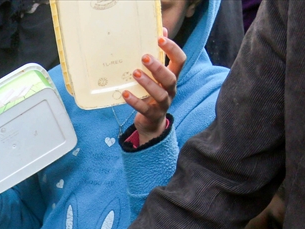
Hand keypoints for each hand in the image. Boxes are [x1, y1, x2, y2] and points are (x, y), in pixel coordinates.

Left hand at [122, 30, 186, 145]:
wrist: (151, 122)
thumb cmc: (153, 93)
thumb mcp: (157, 75)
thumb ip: (159, 55)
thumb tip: (161, 30)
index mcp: (173, 76)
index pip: (180, 61)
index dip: (172, 49)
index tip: (160, 39)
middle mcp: (170, 89)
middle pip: (170, 77)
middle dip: (158, 67)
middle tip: (144, 57)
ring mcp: (163, 103)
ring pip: (159, 93)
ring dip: (147, 83)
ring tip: (135, 73)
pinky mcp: (152, 115)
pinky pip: (145, 108)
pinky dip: (135, 101)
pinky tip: (125, 94)